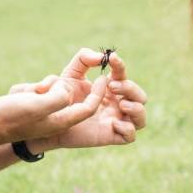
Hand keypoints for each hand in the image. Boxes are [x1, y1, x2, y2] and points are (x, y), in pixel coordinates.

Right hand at [0, 74, 107, 143]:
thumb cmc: (10, 117)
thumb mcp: (36, 105)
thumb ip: (57, 97)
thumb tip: (68, 89)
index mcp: (63, 121)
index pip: (89, 107)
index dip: (99, 93)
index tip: (103, 77)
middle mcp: (57, 117)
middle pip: (72, 95)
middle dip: (62, 85)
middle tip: (46, 86)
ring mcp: (46, 112)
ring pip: (56, 89)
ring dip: (47, 84)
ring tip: (32, 91)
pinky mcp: (36, 106)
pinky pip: (44, 90)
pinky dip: (37, 86)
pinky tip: (24, 91)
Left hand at [10, 48, 147, 151]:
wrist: (50, 121)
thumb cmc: (62, 98)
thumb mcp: (71, 73)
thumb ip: (83, 58)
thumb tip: (101, 57)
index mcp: (111, 88)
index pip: (123, 75)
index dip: (120, 66)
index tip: (112, 59)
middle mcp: (117, 104)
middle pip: (140, 96)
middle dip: (130, 88)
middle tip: (112, 87)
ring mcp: (116, 120)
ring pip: (141, 117)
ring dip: (136, 108)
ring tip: (121, 104)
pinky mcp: (111, 136)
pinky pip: (130, 136)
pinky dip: (127, 128)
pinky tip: (113, 123)